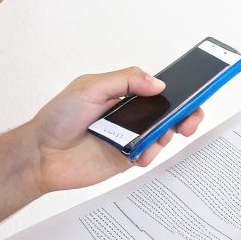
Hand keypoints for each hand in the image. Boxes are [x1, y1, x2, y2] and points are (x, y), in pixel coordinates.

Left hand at [14, 67, 206, 195]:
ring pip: (164, 134)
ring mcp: (131, 137)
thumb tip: (158, 84)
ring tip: (163, 134)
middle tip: (191, 116)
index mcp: (124, 93)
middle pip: (169, 112)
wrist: (41, 154)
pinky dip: (152, 153)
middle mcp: (131, 115)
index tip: (199, 86)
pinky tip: (142, 153)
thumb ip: (125, 81)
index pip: (158, 88)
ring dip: (170, 133)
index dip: (180, 87)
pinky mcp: (127, 158)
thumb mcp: (90, 87)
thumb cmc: (59, 117)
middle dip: (187, 113)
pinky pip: (149, 155)